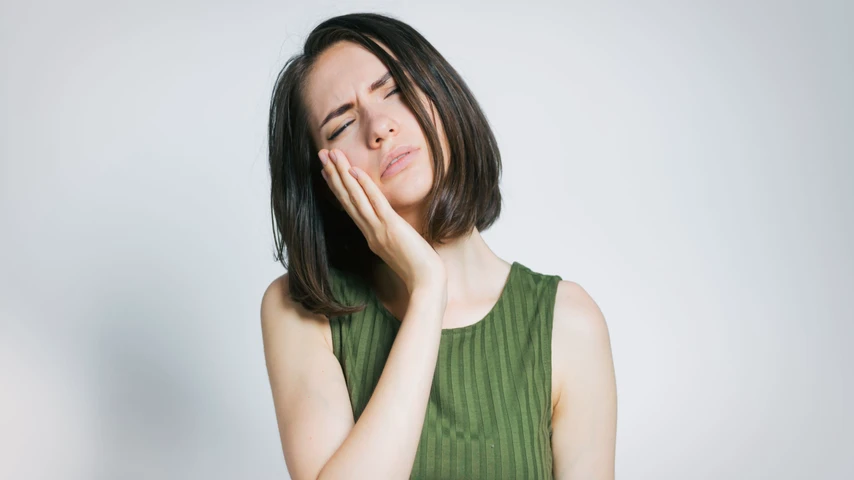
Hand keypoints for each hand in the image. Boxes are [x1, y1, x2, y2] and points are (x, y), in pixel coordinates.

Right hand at [318, 148, 446, 295]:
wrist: (426, 283)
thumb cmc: (419, 270)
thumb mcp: (400, 250)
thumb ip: (390, 238)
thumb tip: (390, 229)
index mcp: (371, 236)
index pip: (350, 208)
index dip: (337, 188)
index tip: (327, 172)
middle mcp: (370, 231)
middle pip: (347, 199)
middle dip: (333, 175)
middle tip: (321, 154)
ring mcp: (378, 229)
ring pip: (355, 198)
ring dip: (342, 174)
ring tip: (331, 155)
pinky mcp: (390, 227)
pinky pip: (375, 202)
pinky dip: (364, 186)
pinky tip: (354, 171)